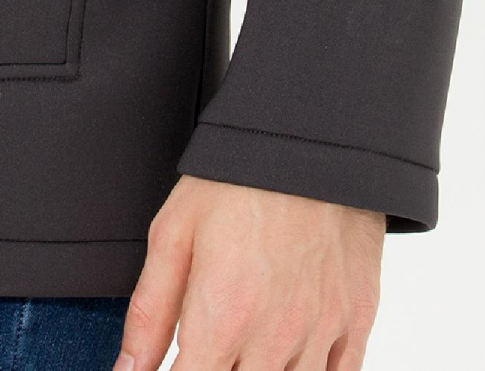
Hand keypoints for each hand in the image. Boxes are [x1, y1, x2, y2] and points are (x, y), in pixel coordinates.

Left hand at [114, 176, 383, 370]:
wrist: (311, 137)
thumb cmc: (239, 178)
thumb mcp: (173, 233)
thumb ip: (148, 313)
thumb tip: (128, 370)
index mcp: (222, 316)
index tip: (179, 361)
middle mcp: (274, 336)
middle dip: (220, 370)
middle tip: (212, 342)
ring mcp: (320, 333)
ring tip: (246, 344)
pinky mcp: (356, 321)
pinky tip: (290, 355)